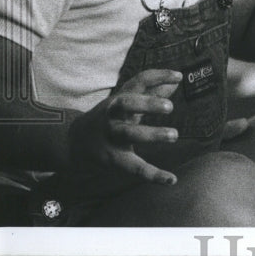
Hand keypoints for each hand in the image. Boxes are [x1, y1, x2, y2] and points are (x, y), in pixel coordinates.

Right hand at [69, 68, 181, 185]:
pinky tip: (171, 179)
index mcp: (120, 98)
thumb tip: (176, 82)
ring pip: (129, 133)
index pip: (139, 81)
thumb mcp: (127, 102)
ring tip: (174, 135)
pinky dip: (153, 174)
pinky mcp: (112, 158)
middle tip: (170, 106)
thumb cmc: (111, 117)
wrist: (75, 140)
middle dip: (148, 104)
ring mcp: (111, 136)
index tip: (179, 76)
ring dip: (152, 134)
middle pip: (127, 104)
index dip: (158, 76)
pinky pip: (133, 167)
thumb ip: (152, 92)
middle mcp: (114, 115)